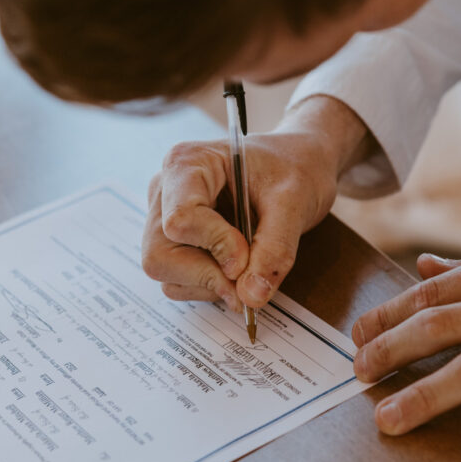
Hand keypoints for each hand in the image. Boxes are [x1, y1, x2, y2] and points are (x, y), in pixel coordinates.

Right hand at [142, 95, 372, 307]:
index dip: (216, 246)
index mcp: (187, 164)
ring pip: (166, 274)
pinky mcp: (174, 242)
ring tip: (249, 266)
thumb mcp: (294, 203)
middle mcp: (165, 191)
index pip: (180, 220)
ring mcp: (165, 218)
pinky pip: (178, 281)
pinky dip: (209, 286)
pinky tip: (237, 268)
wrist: (301, 166)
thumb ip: (275, 249)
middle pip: (160, 255)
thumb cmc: (294, 170)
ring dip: (210, 284)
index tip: (248, 255)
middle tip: (248, 279)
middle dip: (206, 275)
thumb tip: (250, 297)